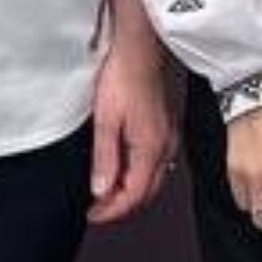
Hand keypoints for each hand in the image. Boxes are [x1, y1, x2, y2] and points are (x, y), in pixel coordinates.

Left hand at [87, 24, 176, 224]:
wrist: (140, 47)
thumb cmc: (123, 75)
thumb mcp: (105, 120)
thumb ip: (104, 158)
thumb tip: (101, 190)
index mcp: (150, 148)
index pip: (133, 195)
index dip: (111, 211)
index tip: (93, 215)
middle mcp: (165, 146)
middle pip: (146, 191)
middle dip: (122, 204)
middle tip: (97, 208)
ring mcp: (169, 136)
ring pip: (153, 177)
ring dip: (130, 189)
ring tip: (106, 191)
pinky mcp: (166, 126)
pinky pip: (155, 161)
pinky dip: (138, 173)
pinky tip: (123, 167)